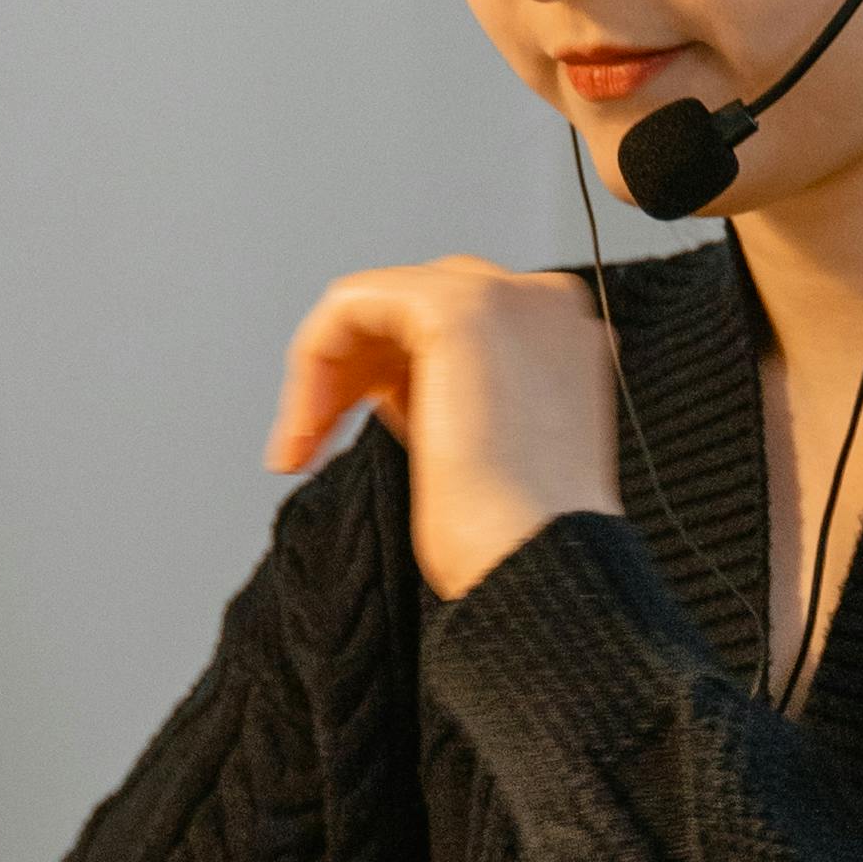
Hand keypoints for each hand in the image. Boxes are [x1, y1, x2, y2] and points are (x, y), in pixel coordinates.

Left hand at [266, 257, 617, 598]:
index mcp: (560, 338)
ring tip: (302, 444)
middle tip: (310, 442)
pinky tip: (310, 422)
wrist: (537, 564)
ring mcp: (507, 297)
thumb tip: (383, 382)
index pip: (448, 328)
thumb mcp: (481, 448)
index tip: (337, 439)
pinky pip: (351, 304)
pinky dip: (314, 358)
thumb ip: (447, 394)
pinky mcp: (457, 309)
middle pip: (412, 308)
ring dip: (324, 373)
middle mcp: (544, 305)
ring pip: (374, 302)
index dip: (382, 378)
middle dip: (350, 373)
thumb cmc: (514, 539)